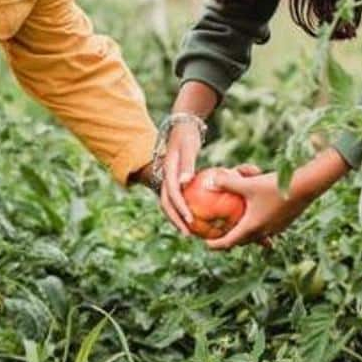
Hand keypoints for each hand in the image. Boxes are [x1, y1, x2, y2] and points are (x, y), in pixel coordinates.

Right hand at [158, 120, 205, 235]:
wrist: (182, 127)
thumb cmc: (188, 137)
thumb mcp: (188, 148)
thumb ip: (186, 165)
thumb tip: (185, 183)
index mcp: (167, 172)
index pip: (171, 195)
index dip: (179, 209)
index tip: (190, 221)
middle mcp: (165, 178)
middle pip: (166, 204)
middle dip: (175, 220)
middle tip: (188, 234)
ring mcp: (167, 180)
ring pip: (169, 203)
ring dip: (177, 218)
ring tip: (190, 231)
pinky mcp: (173, 181)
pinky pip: (176, 199)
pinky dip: (182, 209)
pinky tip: (196, 217)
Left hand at [200, 170, 311, 249]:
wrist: (306, 186)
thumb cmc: (275, 185)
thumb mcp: (249, 183)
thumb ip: (228, 183)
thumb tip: (211, 181)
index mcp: (252, 227)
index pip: (229, 242)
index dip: (216, 245)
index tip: (206, 244)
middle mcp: (264, 232)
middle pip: (242, 241)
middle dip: (230, 241)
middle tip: (219, 236)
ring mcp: (276, 229)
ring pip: (256, 237)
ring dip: (246, 235)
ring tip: (239, 230)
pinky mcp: (284, 223)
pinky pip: (268, 230)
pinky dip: (259, 227)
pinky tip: (259, 218)